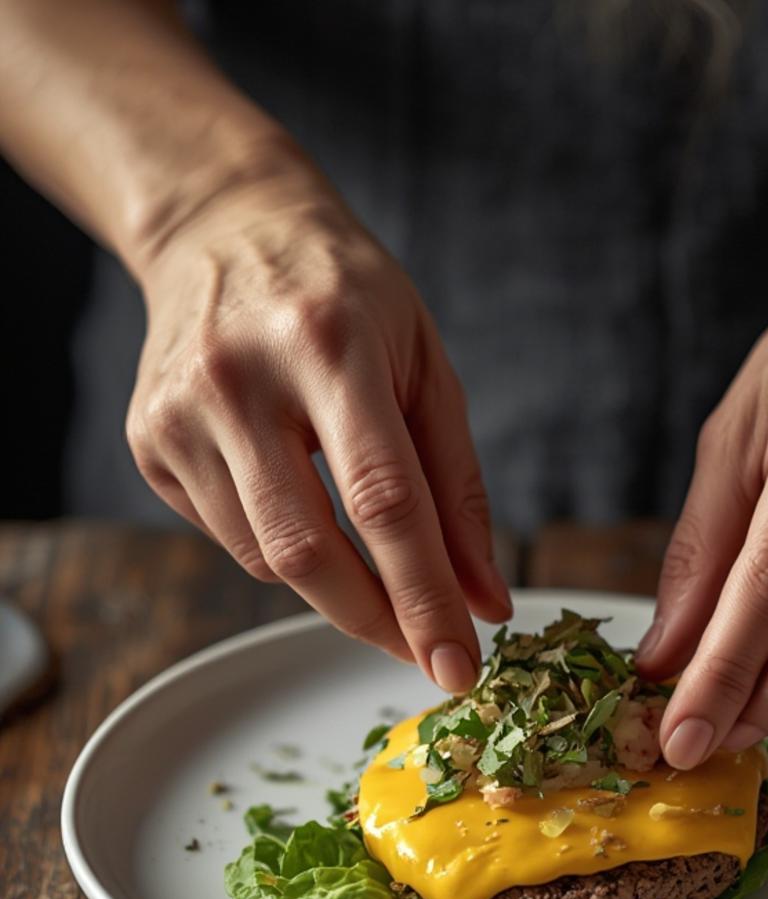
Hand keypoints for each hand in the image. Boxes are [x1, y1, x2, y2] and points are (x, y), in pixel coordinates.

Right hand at [126, 162, 510, 691]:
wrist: (224, 227)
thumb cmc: (346, 297)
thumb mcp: (424, 366)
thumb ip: (458, 487)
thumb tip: (483, 599)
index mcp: (329, 344)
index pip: (384, 501)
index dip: (423, 598)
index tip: (458, 666)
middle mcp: (241, 378)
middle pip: (309, 550)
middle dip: (376, 622)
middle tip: (425, 655)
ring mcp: (181, 413)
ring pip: (266, 559)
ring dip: (334, 587)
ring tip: (369, 556)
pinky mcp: (148, 441)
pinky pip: (230, 538)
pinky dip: (280, 548)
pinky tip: (296, 498)